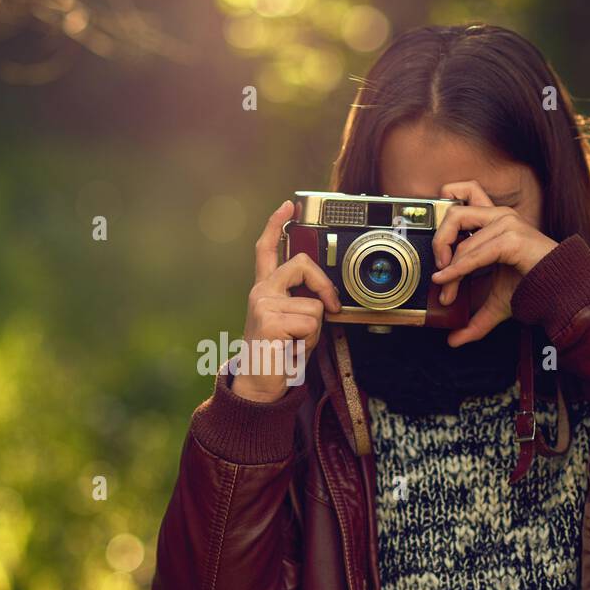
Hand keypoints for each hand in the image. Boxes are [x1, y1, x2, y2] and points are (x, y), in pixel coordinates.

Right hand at [232, 200, 341, 402]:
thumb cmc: (278, 354)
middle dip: (324, 285)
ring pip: (314, 305)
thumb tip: (328, 298)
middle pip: (301, 264)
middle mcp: (260, 292)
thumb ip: (302, 302)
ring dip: (315, 330)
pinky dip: (310, 341)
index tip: (288, 205)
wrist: (259, 384)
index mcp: (265, 289)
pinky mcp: (268, 320)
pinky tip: (291, 349)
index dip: (276, 224)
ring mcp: (262, 304)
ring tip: (296, 343)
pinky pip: (310, 323)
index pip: (267, 250)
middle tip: (330, 307)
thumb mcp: (293, 322)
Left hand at [429, 181, 558, 346]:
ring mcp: (507, 223)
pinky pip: (476, 253)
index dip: (442, 232)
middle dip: (439, 241)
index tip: (437, 262)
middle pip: (455, 211)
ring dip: (449, 269)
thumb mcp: (495, 303)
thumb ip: (474, 320)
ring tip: (447, 290)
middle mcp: (499, 216)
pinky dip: (458, 269)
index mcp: (494, 220)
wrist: (562, 291)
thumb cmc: (532, 287)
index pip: (460, 200)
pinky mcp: (513, 238)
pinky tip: (449, 281)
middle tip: (438, 270)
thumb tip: (453, 340)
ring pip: (462, 240)